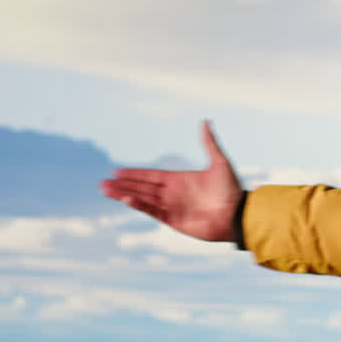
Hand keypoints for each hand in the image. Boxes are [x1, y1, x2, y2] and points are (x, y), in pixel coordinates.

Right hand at [100, 120, 243, 241]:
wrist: (237, 214)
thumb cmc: (231, 189)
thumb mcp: (220, 162)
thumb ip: (209, 143)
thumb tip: (205, 121)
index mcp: (179, 179)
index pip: (151, 176)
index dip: (135, 173)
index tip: (117, 171)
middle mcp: (172, 193)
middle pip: (142, 187)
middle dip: (123, 185)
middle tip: (103, 183)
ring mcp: (172, 207)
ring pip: (142, 199)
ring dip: (124, 194)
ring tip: (106, 191)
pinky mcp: (174, 220)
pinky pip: (153, 211)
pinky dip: (139, 205)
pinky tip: (126, 199)